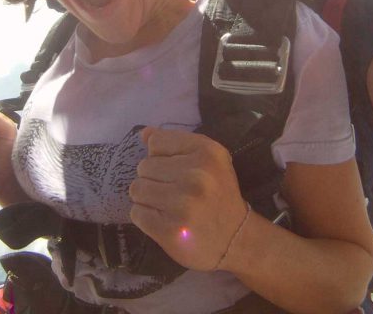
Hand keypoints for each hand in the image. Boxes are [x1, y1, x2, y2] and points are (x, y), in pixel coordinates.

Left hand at [129, 127, 248, 271]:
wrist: (236, 240)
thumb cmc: (218, 195)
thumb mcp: (208, 161)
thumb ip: (175, 143)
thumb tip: (144, 133)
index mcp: (207, 152)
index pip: (156, 142)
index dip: (162, 156)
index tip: (177, 170)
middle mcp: (196, 175)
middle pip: (144, 166)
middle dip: (153, 179)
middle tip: (173, 192)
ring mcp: (182, 204)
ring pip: (137, 188)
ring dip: (146, 199)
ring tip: (167, 206)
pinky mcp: (169, 229)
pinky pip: (136, 213)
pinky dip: (145, 217)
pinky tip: (163, 220)